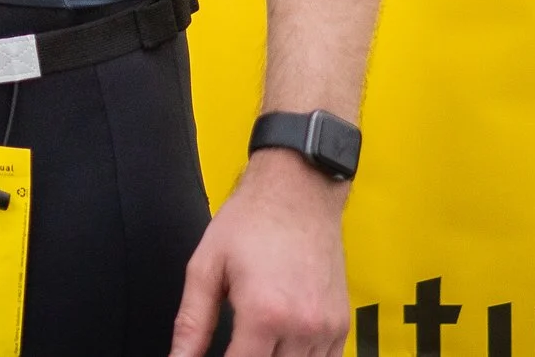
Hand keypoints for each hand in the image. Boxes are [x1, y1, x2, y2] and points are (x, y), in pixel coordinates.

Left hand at [168, 151, 349, 356]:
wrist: (298, 193)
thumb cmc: (251, 222)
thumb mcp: (205, 267)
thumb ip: (192, 321)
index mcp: (264, 313)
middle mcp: (302, 326)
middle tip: (235, 343)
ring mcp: (327, 328)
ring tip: (254, 341)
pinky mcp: (342, 325)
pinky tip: (280, 345)